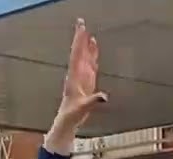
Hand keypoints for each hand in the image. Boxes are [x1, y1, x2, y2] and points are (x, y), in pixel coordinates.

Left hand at [48, 19, 106, 147]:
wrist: (67, 122)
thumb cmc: (72, 116)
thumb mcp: (83, 109)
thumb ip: (93, 102)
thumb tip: (104, 97)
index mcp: (74, 78)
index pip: (77, 55)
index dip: (79, 42)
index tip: (81, 30)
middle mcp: (76, 74)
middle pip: (79, 52)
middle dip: (80, 38)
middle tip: (81, 23)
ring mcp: (81, 77)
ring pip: (84, 57)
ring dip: (86, 45)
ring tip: (87, 32)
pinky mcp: (85, 81)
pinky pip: (90, 63)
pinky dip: (92, 54)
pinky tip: (93, 47)